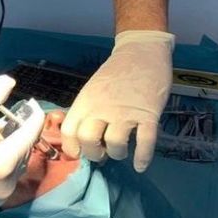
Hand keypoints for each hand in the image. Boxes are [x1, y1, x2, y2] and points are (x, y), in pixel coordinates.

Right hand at [0, 75, 44, 212]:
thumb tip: (8, 81)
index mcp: (3, 162)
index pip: (30, 134)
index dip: (32, 115)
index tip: (30, 103)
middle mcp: (8, 182)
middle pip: (21, 147)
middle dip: (9, 131)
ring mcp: (1, 193)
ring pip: (12, 160)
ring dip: (2, 145)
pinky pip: (5, 173)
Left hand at [61, 30, 173, 172]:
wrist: (142, 52)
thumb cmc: (116, 72)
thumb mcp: (92, 88)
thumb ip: (87, 110)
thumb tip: (82, 136)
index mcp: (86, 101)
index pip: (69, 131)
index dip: (73, 147)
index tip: (80, 153)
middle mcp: (102, 108)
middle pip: (89, 141)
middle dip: (94, 154)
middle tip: (101, 153)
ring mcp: (126, 112)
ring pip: (115, 145)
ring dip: (117, 154)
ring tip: (121, 150)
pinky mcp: (148, 115)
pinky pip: (145, 143)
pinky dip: (142, 158)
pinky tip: (140, 164)